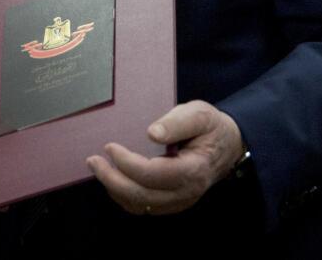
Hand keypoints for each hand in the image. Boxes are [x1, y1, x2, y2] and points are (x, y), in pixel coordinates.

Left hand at [86, 100, 243, 215]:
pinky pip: (145, 207)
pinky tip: (114, 180)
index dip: (127, 163)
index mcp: (193, 170)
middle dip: (112, 180)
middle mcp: (186, 192)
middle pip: (142, 196)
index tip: (110, 147)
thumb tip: (152, 133)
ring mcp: (180, 200)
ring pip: (141, 206)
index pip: (153, 175)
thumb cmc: (212, 127)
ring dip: (115, 189)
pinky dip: (125, 196)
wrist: (228, 145)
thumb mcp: (199, 114)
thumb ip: (176, 123)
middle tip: (93, 161)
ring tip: (98, 168)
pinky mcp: (173, 202)